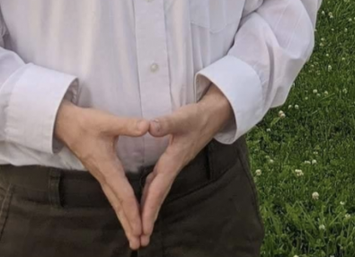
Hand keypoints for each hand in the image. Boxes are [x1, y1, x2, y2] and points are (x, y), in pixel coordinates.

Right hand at [53, 101, 149, 250]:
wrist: (65, 125)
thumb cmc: (86, 123)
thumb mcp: (107, 121)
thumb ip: (128, 125)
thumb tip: (148, 125)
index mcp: (107, 167)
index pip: (122, 193)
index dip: (132, 210)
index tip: (140, 227)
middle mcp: (104, 176)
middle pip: (118, 205)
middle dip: (129, 224)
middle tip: (139, 243)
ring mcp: (102, 176)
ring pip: (115, 203)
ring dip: (125, 220)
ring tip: (135, 238)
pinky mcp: (102, 174)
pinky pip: (113, 196)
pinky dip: (121, 209)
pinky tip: (127, 216)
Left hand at [138, 85, 234, 247]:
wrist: (214, 114)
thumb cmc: (198, 116)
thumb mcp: (182, 118)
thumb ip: (166, 123)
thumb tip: (149, 127)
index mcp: (173, 159)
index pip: (159, 188)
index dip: (149, 207)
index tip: (142, 225)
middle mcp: (173, 166)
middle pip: (158, 196)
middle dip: (149, 217)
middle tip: (139, 239)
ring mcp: (174, 165)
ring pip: (159, 191)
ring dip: (150, 209)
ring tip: (141, 227)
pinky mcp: (173, 160)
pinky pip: (159, 182)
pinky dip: (152, 195)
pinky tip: (145, 199)